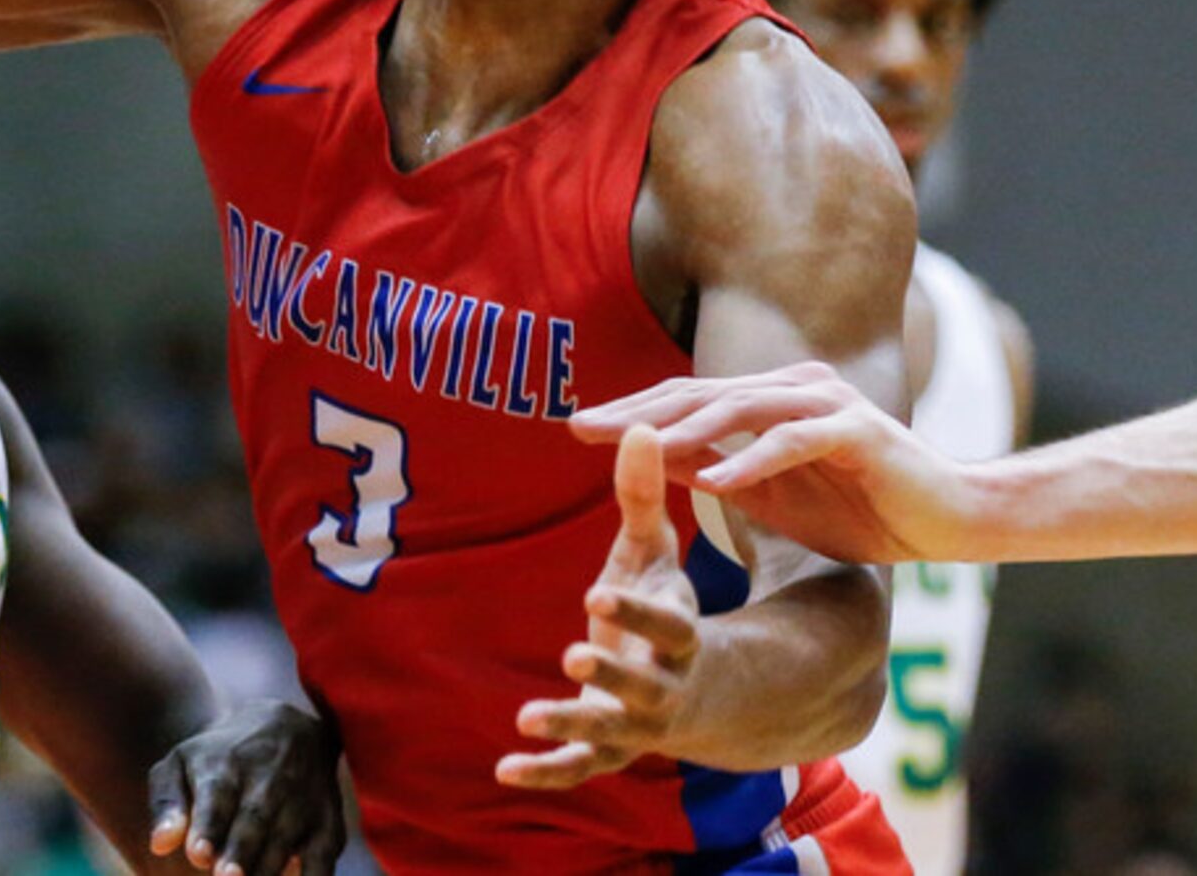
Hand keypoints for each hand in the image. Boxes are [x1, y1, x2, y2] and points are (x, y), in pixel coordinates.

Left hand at [147, 699, 344, 875]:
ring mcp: (301, 803)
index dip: (209, 826)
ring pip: (285, 841)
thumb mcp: (182, 763)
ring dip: (268, 870)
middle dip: (240, 853)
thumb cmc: (219, 757)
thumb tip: (159, 845)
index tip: (197, 854)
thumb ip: (166, 803)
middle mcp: (267, 782)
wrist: (287, 727)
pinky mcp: (328, 824)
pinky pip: (325, 858)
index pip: (218, 796)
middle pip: (254, 821)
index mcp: (225, 766)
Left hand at [499, 426, 701, 790]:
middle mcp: (664, 687)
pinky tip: (501, 768)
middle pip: (641, 686)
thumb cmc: (664, 605)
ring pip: (607, 732)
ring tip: (525, 716)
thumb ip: (643, 495)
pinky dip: (544, 771)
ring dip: (569, 724)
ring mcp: (636, 726)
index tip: (595, 595)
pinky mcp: (606, 749)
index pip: (666, 625)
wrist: (695, 689)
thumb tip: (636, 424)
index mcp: (680, 636)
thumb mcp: (653, 553)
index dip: (634, 612)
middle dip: (609, 674)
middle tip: (572, 655)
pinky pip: (577, 767)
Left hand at [570, 361, 968, 563]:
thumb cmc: (861, 512)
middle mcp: (795, 388)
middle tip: (581, 428)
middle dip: (638, 413)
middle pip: (701, 394)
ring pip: (740, 411)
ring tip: (634, 451)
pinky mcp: (858, 432)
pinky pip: (792, 443)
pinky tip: (711, 482)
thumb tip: (649, 460)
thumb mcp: (770, 496)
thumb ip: (716, 471)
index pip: (689, 400)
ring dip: (683, 432)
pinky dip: (749, 461)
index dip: (633, 413)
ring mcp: (827, 404)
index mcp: (773, 398)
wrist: (950, 522)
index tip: (577, 429)